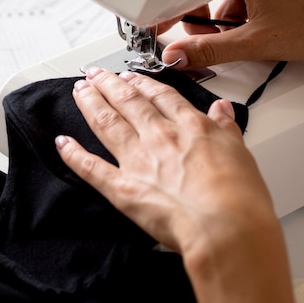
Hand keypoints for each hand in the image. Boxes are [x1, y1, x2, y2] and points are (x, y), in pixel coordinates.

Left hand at [55, 68, 303, 302]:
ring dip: (90, 104)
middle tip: (94, 74)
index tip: (129, 77)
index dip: (141, 84)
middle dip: (108, 85)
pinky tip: (62, 142)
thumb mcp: (242, 153)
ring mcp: (137, 161)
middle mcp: (159, 137)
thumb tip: (222, 110)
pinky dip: (73, 154)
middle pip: (127, 102)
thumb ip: (226, 128)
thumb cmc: (238, 198)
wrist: (224, 227)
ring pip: (106, 123)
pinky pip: (90, 167)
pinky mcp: (121, 188)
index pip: (160, 97)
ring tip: (79, 90)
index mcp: (189, 127)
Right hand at [159, 0, 303, 68]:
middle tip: (206, 44)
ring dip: (221, 28)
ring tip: (241, 40)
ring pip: (218, 5)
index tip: (156, 28)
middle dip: (201, 25)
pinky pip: (235, 6)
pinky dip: (236, 24)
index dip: (169, 11)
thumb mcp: (257, 42)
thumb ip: (211, 51)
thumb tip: (179, 56)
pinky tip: (251, 35)